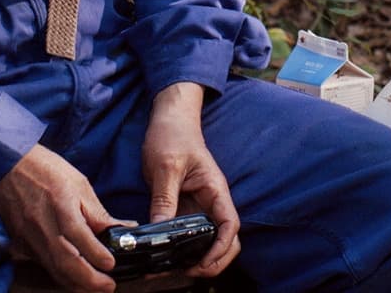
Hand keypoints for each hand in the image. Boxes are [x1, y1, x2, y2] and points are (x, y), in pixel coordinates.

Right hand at [0, 142, 122, 291]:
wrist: (9, 164)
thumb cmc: (47, 169)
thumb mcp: (79, 184)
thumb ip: (97, 213)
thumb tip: (122, 229)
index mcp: (60, 204)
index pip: (79, 237)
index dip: (97, 254)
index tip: (112, 264)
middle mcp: (43, 224)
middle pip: (66, 262)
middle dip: (89, 280)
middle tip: (108, 286)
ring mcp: (29, 236)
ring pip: (54, 269)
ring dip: (76, 283)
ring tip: (95, 287)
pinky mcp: (21, 243)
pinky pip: (43, 265)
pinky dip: (61, 275)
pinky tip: (74, 278)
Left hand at [142, 83, 240, 279]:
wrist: (168, 118)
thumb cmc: (172, 134)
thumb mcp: (165, 165)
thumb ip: (164, 199)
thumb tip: (160, 231)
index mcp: (215, 189)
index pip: (230, 225)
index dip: (222, 248)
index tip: (203, 263)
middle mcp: (211, 202)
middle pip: (226, 241)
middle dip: (213, 261)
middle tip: (187, 272)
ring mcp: (199, 206)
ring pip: (207, 241)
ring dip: (196, 258)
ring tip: (172, 268)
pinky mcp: (185, 208)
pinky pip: (188, 234)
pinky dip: (181, 249)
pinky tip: (165, 256)